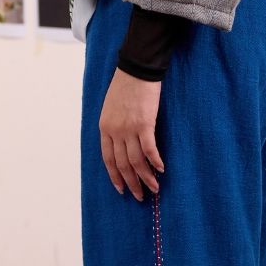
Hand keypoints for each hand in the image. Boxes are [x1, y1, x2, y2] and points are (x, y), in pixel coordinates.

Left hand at [99, 68, 164, 199]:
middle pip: (122, 164)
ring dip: (145, 177)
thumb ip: (114, 125)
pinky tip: (161, 170)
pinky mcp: (144, 124)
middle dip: (132, 183)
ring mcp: (129, 128)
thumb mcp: (111, 107)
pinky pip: (149, 149)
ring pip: (136, 161)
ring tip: (154, 188)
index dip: (115, 176)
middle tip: (140, 196)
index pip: (108, 159)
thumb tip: (122, 141)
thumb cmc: (126, 85)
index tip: (121, 189)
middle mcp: (115, 131)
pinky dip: (155, 161)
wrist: (136, 69)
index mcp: (105, 128)